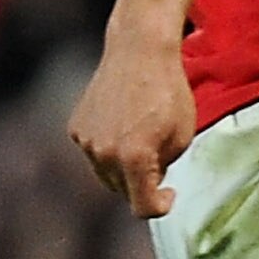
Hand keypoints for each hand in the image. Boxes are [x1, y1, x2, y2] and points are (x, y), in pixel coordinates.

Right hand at [68, 32, 196, 217]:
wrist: (139, 51)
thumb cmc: (169, 91)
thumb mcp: (182, 136)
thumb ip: (164, 167)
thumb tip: (150, 182)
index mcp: (135, 158)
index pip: (143, 207)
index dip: (160, 206)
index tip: (170, 194)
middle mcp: (104, 154)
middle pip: (123, 191)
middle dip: (142, 184)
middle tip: (160, 161)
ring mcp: (86, 141)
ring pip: (106, 174)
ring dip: (123, 168)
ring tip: (142, 139)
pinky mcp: (75, 128)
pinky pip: (94, 153)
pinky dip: (108, 149)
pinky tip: (123, 125)